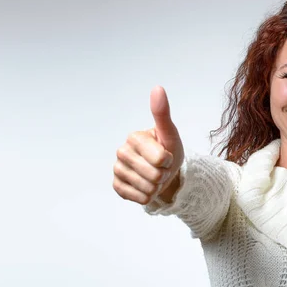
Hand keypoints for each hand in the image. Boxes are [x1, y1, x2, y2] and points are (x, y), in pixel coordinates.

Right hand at [113, 86, 184, 204]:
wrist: (164, 170)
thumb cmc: (167, 148)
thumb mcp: (170, 134)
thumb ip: (162, 114)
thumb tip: (157, 88)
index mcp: (134, 137)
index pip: (160, 159)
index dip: (169, 161)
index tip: (166, 155)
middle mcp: (121, 152)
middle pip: (154, 176)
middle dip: (163, 175)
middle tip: (161, 168)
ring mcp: (117, 170)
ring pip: (147, 189)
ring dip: (157, 186)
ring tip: (155, 176)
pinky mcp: (117, 186)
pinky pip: (139, 198)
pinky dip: (148, 196)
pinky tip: (146, 186)